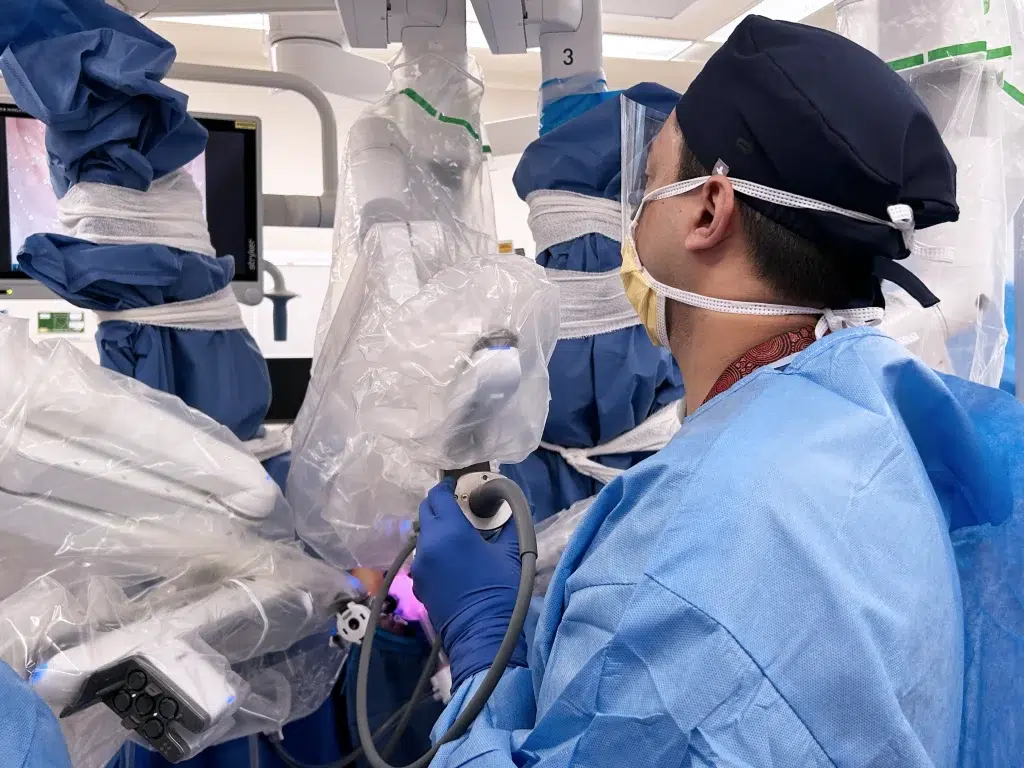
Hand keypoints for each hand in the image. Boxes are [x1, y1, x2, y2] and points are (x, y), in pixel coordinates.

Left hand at [411, 478, 526, 690]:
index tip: (458, 487)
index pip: (438, 496)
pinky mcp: (418, 584)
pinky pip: (423, 558)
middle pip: (425, 512)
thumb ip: (508, 526)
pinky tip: (452, 561)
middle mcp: (428, 544)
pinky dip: (434, 551)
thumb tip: (510, 508)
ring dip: (436, 529)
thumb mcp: (510, 553)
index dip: (447, 487)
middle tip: (459, 508)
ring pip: (423, 536)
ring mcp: (419, 566)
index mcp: (449, 531)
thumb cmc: (500, 590)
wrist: (483, 635)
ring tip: (458, 536)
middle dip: (439, 505)